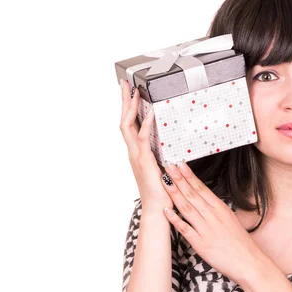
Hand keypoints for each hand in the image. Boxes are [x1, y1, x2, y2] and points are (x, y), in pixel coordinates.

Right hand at [119, 78, 172, 210]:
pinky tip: (151, 112)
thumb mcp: (161, 167)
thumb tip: (168, 141)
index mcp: (136, 152)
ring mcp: (136, 155)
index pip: (128, 124)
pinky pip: (143, 138)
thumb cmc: (160, 190)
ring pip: (127, 126)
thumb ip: (161, 154)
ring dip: (130, 107)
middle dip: (123, 100)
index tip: (128, 91)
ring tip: (133, 90)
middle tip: (123, 82)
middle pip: (123, 120)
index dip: (127, 107)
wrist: (157, 209)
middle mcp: (132, 151)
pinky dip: (146, 124)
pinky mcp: (144, 161)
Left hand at [161, 161, 265, 285]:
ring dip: (174, 193)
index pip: (201, 188)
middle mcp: (212, 216)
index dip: (189, 176)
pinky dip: (175, 219)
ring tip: (164, 181)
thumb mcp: (230, 219)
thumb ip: (216, 210)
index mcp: (220, 208)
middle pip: (192, 194)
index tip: (179, 164)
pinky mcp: (201, 244)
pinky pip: (185, 229)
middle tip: (168, 165)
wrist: (249, 262)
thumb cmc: (240, 243)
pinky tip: (166, 210)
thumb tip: (205, 201)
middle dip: (178, 179)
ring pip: (187, 207)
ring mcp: (206, 229)